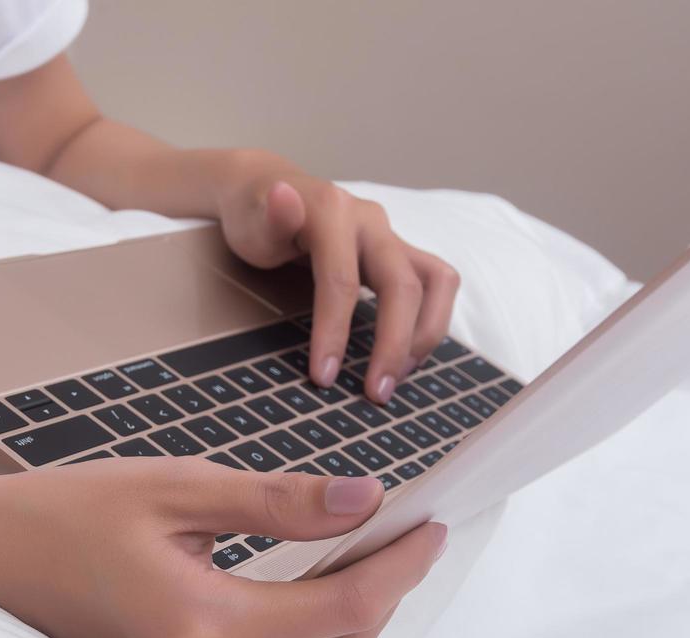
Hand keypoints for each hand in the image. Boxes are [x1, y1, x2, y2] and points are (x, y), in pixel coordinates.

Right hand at [0, 458, 448, 637]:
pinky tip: (310, 578)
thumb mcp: (174, 487)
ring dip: (347, 612)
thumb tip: (366, 500)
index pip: (343, 609)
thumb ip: (277, 502)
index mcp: (202, 625)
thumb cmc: (64, 512)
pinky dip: (302, 628)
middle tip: (407, 530)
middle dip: (385, 591)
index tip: (431, 523)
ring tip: (368, 546)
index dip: (400, 567)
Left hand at [213, 152, 460, 403]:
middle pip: (402, 284)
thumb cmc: (256, 214)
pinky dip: (429, 322)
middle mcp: (371, 223)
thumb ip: (272, 216)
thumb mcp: (252, 219)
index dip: (334, 332)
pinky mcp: (400, 254)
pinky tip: (405, 356)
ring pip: (437, 281)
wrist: (270, 192)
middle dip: (393, 344)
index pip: (342, 281)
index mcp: (333, 214)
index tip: (323, 376)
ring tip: (397, 376)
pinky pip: (435, 285)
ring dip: (426, 334)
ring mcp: (390, 237)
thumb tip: (283, 195)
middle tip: (376, 394)